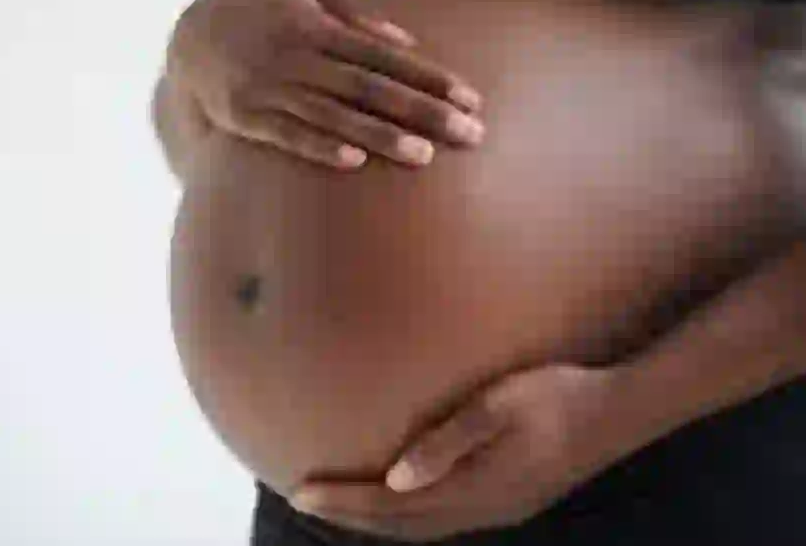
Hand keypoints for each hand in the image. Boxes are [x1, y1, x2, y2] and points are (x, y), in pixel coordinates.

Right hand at [166, 0, 483, 168]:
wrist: (191, 35)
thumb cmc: (264, 16)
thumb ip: (356, 15)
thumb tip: (406, 43)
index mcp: (320, 27)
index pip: (387, 57)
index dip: (430, 78)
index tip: (471, 99)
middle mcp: (299, 56)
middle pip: (371, 87)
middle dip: (423, 110)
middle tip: (470, 134)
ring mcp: (271, 88)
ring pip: (334, 114)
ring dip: (381, 135)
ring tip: (424, 156)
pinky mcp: (245, 117)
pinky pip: (287, 135)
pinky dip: (320, 147)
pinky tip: (354, 161)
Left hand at [288, 365, 635, 541]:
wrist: (621, 411)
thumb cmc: (558, 394)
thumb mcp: (501, 405)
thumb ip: (448, 441)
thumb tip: (397, 479)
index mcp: (475, 489)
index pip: (391, 505)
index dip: (344, 501)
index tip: (298, 489)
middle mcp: (483, 509)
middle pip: (401, 525)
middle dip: (349, 516)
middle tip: (302, 497)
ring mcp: (499, 509)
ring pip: (421, 527)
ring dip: (376, 520)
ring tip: (336, 503)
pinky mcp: (510, 499)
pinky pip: (441, 518)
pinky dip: (405, 516)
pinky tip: (394, 499)